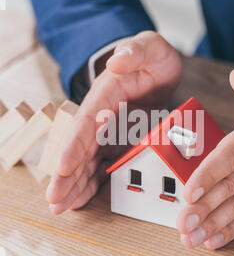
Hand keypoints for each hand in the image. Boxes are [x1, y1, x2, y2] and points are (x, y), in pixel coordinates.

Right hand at [46, 31, 181, 213]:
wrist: (157, 69)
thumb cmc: (153, 59)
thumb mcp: (151, 48)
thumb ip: (135, 51)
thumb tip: (116, 60)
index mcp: (106, 94)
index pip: (86, 121)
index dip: (74, 145)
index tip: (63, 166)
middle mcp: (101, 116)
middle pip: (80, 147)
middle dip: (66, 175)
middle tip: (54, 200)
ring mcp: (107, 132)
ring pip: (86, 161)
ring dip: (74, 184)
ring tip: (60, 207)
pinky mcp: (116, 143)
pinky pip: (101, 166)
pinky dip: (90, 183)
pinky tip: (79, 200)